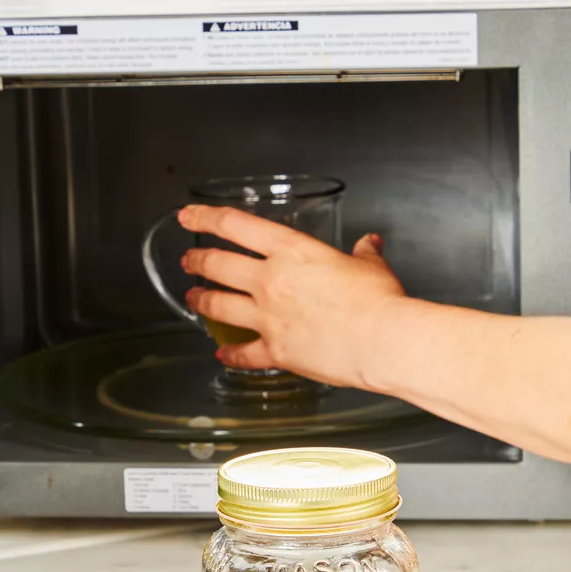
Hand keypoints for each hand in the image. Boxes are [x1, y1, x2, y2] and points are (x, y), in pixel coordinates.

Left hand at [177, 205, 405, 388]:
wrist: (382, 340)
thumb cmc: (379, 301)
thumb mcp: (371, 266)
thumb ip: (364, 253)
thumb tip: (369, 244)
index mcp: (291, 251)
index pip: (235, 225)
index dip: (205, 218)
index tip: (188, 216)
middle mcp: (271, 281)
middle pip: (217, 265)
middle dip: (197, 261)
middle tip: (189, 261)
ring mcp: (268, 318)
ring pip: (218, 307)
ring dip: (201, 301)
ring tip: (193, 298)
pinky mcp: (275, 351)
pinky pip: (242, 354)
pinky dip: (230, 355)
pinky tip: (222, 354)